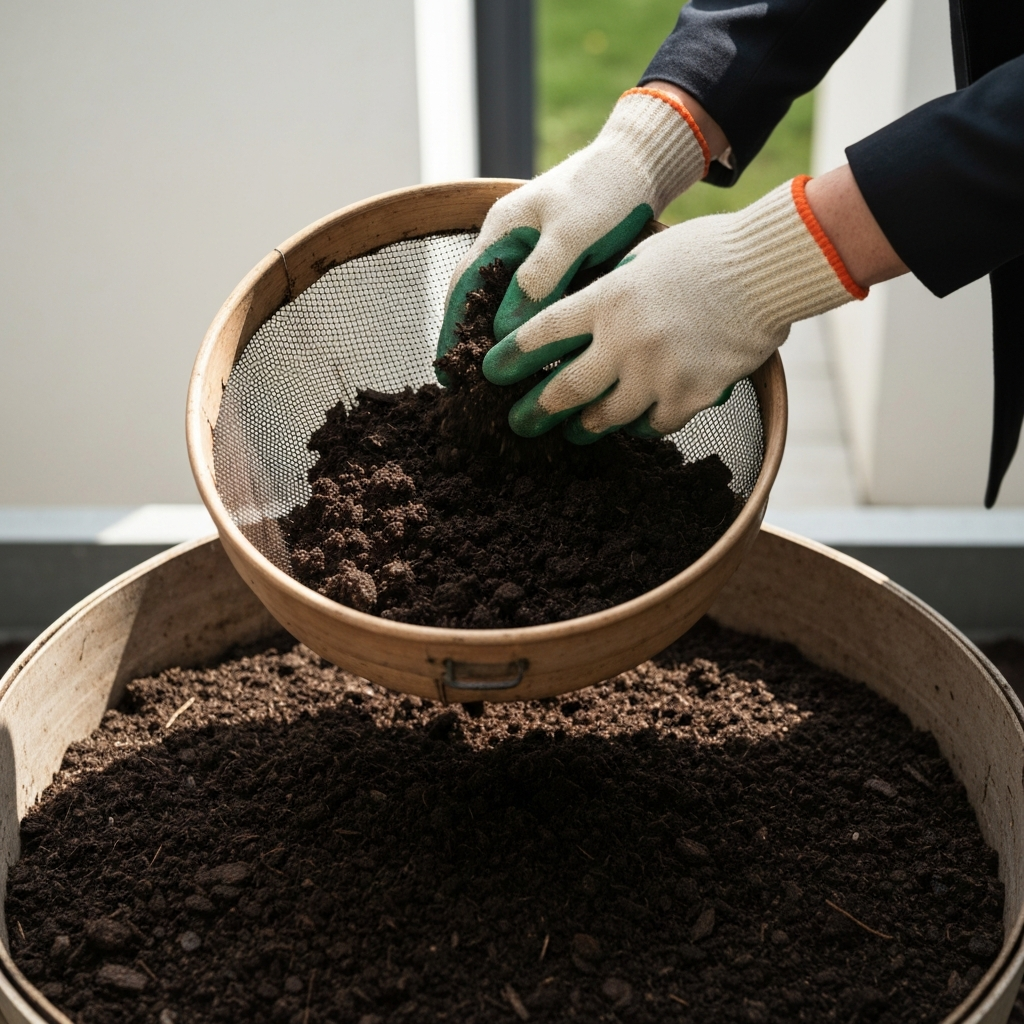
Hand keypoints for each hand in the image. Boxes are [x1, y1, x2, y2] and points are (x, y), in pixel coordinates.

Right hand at [436, 87, 710, 371]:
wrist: (644, 165)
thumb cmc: (606, 189)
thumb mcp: (571, 231)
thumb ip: (540, 277)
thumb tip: (506, 331)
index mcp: (501, 231)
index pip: (462, 288)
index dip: (451, 330)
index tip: (448, 370)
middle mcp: (511, 249)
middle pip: (480, 304)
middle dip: (473, 346)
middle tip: (471, 392)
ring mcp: (536, 262)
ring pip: (509, 312)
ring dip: (504, 346)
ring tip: (501, 389)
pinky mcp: (562, 273)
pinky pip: (539, 312)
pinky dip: (534, 338)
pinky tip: (541, 368)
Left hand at [483, 176, 868, 442]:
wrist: (765, 271)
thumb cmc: (704, 254)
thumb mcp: (640, 257)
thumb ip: (606, 290)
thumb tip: (575, 317)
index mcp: (605, 300)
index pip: (541, 334)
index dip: (512, 357)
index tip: (493, 372)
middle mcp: (623, 341)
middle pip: (565, 389)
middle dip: (536, 410)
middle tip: (520, 423)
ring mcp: (656, 373)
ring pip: (606, 416)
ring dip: (587, 425)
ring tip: (577, 430)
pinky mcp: (689, 396)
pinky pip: (654, 424)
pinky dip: (644, 425)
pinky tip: (639, 423)